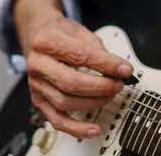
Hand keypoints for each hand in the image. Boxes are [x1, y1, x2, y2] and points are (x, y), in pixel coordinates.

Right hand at [14, 0, 133, 138]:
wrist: (38, 36)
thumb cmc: (60, 34)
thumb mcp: (79, 31)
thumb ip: (97, 50)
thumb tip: (119, 70)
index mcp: (45, 41)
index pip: (79, 55)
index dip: (105, 64)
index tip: (124, 69)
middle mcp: (36, 64)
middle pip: (70, 82)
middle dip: (100, 87)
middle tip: (118, 84)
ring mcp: (36, 84)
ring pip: (65, 102)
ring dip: (94, 102)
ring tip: (111, 94)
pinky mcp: (38, 100)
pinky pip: (57, 120)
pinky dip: (77, 128)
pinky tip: (94, 129)